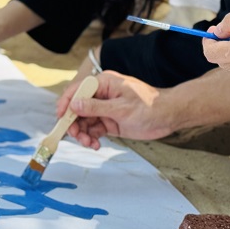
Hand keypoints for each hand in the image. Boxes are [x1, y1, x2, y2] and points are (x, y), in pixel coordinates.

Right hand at [58, 70, 173, 145]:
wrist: (169, 116)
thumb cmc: (149, 106)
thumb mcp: (121, 108)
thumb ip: (96, 108)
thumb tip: (73, 105)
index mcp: (103, 83)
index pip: (77, 90)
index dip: (66, 103)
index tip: (60, 118)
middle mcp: (101, 95)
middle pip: (77, 108)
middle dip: (75, 124)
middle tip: (79, 138)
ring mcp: (104, 108)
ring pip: (84, 121)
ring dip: (83, 134)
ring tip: (90, 144)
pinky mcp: (109, 121)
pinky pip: (94, 129)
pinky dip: (92, 138)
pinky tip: (96, 145)